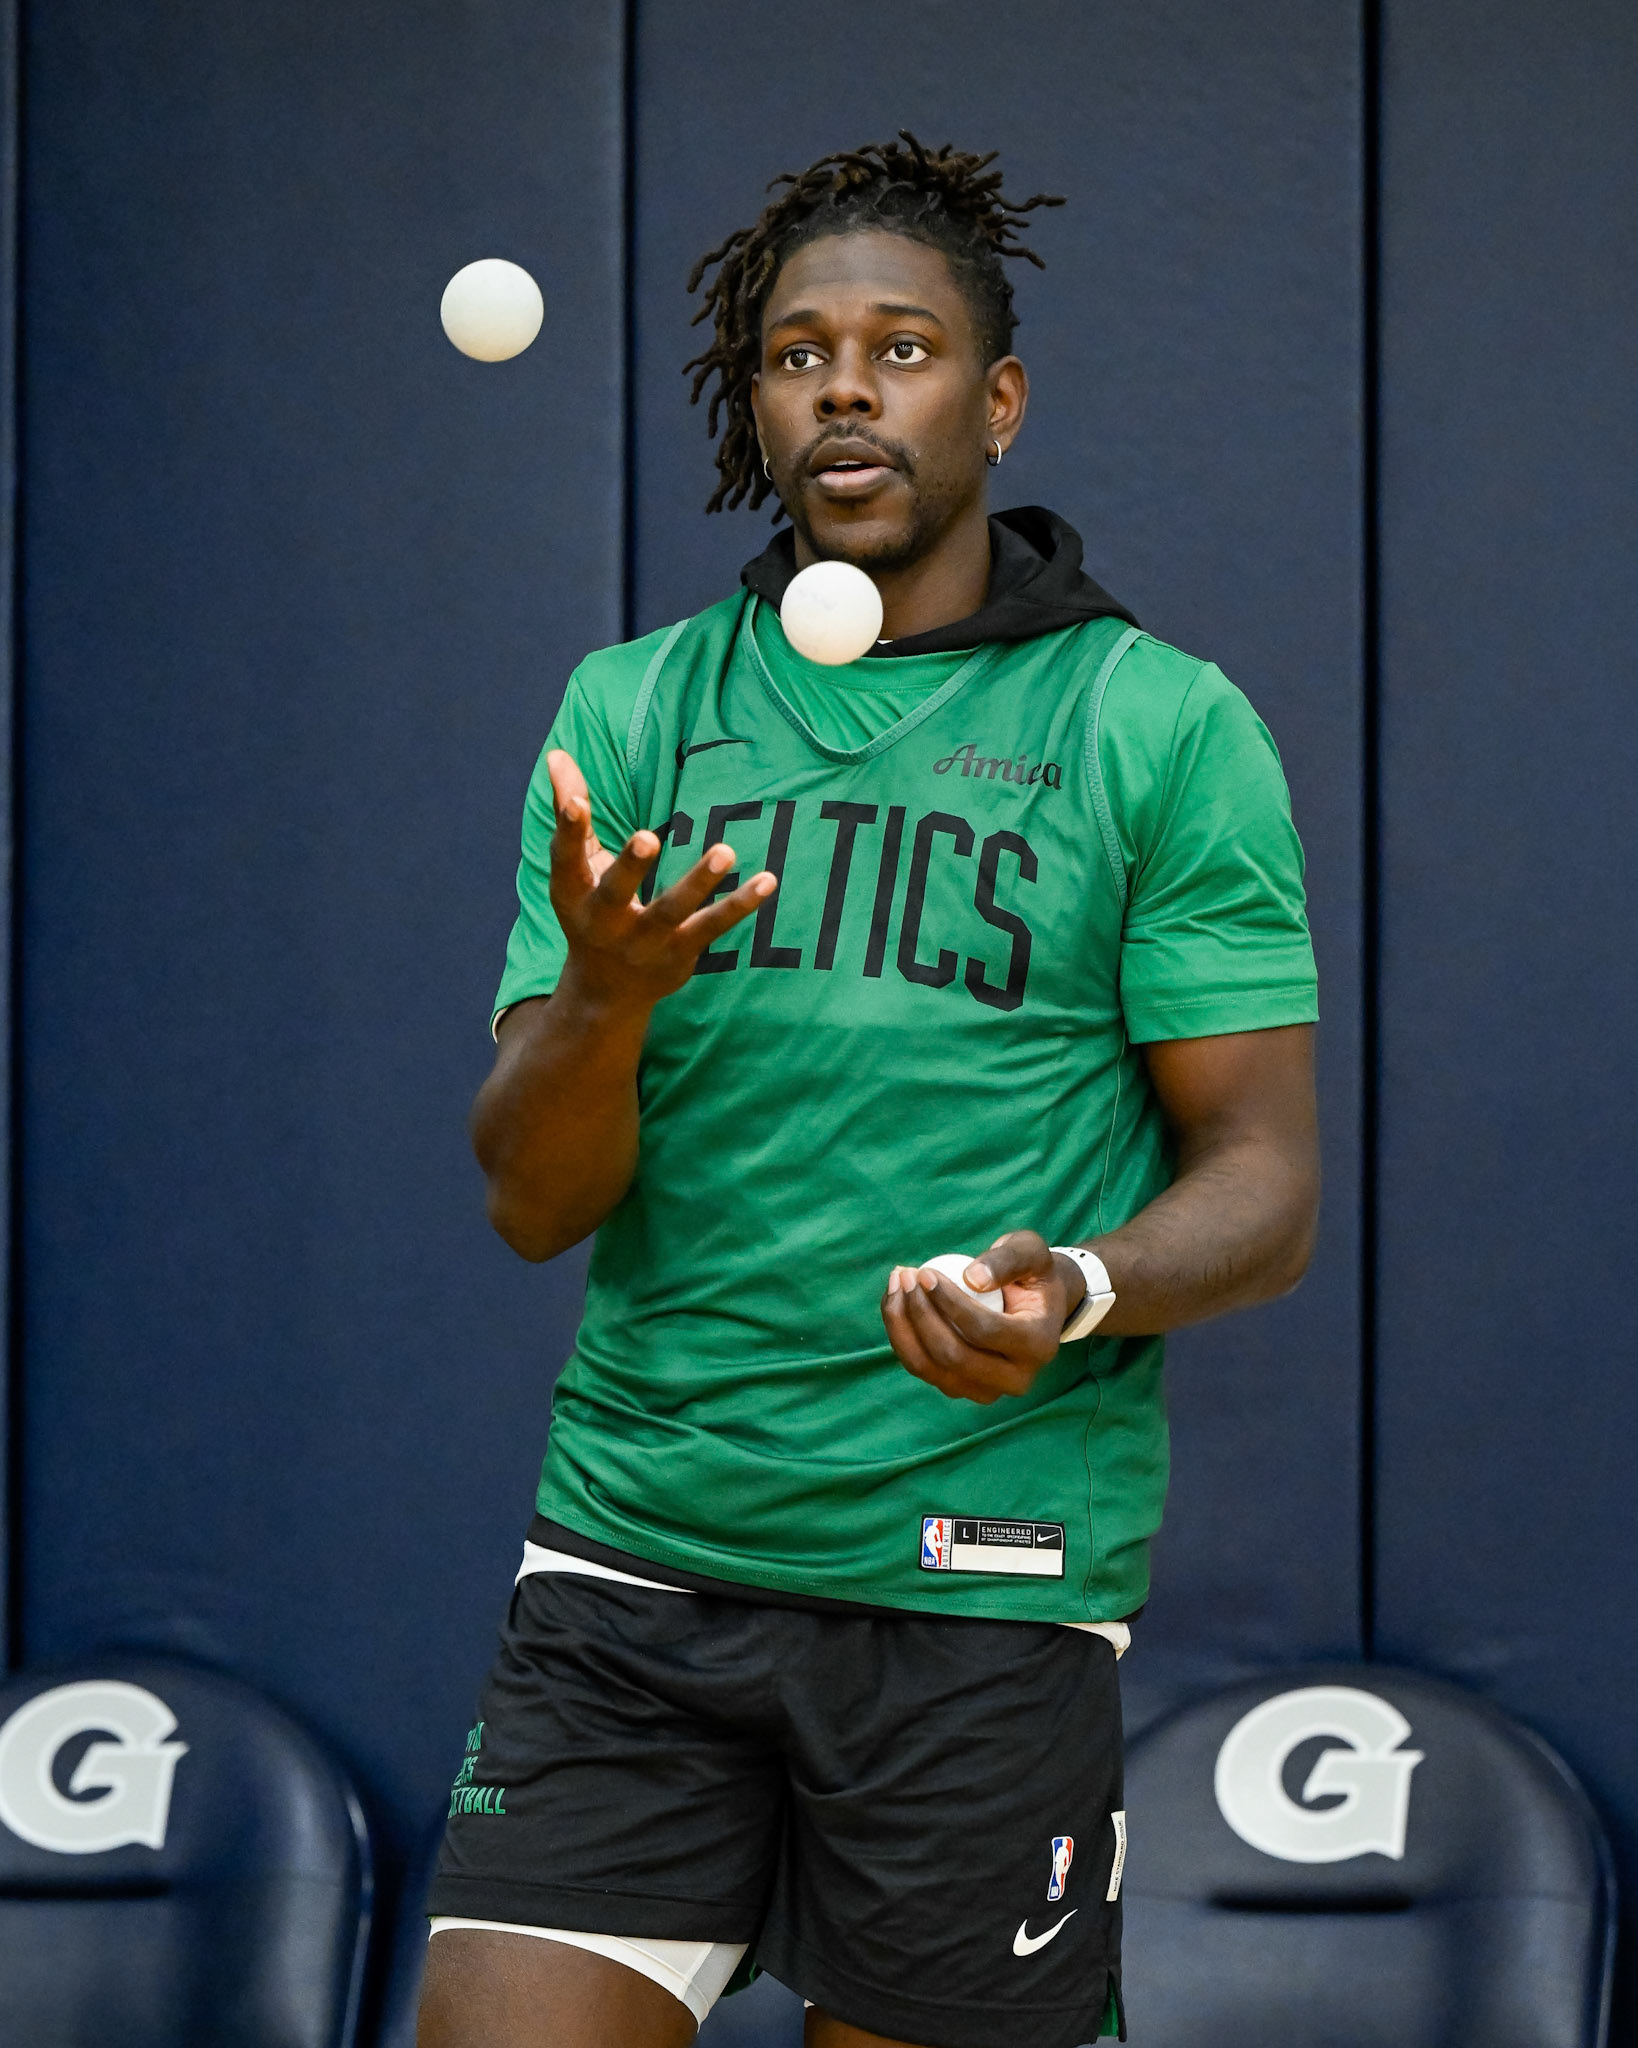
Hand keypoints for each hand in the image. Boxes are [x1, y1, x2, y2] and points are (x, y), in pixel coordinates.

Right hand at [546, 749, 774, 1008]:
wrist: (606, 992)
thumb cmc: (591, 910)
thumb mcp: (576, 866)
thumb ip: (571, 811)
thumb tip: (558, 753)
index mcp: (573, 894)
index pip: (567, 860)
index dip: (569, 831)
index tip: (576, 802)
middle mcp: (604, 923)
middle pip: (615, 893)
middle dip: (630, 866)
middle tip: (647, 837)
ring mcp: (643, 942)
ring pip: (671, 911)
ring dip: (698, 883)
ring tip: (725, 852)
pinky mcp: (680, 953)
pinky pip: (712, 927)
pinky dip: (740, 906)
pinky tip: (768, 881)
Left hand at [880, 1230, 1086, 1403]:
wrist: (1035, 1305)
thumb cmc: (1031, 1272)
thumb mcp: (1030, 1251)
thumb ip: (1007, 1259)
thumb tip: (971, 1279)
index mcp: (1038, 1346)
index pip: (983, 1330)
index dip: (948, 1302)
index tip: (925, 1272)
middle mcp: (1015, 1379)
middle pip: (954, 1356)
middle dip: (920, 1314)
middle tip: (905, 1275)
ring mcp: (986, 1391)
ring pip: (929, 1368)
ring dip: (903, 1325)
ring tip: (896, 1285)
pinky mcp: (961, 1389)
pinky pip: (920, 1367)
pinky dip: (901, 1335)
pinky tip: (896, 1301)